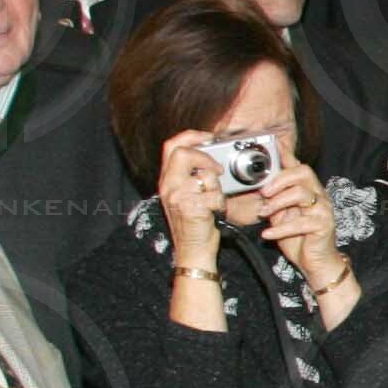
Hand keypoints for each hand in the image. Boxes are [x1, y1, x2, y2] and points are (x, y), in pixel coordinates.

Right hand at [155, 130, 223, 271]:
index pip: (171, 146)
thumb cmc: (195, 225)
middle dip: (206, 158)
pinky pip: (214, 196)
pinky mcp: (190, 208)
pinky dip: (220, 204)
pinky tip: (214, 213)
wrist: (193, 251)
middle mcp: (168, 187)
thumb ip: (191, 177)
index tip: (208, 137)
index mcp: (166, 181)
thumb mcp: (186, 196)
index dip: (191, 136)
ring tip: (214, 201)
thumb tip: (210, 158)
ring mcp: (177, 197)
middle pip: (183, 153)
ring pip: (205, 176)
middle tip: (218, 170)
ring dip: (217, 188)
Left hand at [249, 154, 341, 284]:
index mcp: (309, 190)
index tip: (273, 145)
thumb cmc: (298, 238)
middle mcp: (319, 195)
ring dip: (277, 203)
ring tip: (263, 214)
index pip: (298, 166)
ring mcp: (324, 210)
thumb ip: (272, 200)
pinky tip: (267, 235)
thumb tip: (255, 186)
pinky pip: (301, 222)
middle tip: (264, 192)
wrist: (315, 262)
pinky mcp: (324, 225)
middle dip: (280, 179)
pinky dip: (281, 229)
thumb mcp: (280, 215)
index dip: (287, 154)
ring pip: (301, 194)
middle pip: (303, 173)